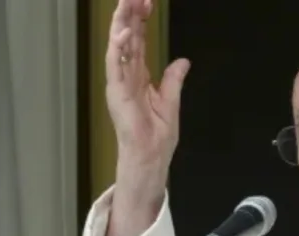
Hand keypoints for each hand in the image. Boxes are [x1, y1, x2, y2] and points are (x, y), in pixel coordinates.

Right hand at [105, 0, 189, 235]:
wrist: (151, 157)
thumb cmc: (157, 136)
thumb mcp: (171, 102)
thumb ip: (173, 80)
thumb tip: (182, 62)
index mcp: (138, 76)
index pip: (138, 41)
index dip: (141, 20)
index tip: (147, 1)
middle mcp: (126, 76)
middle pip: (127, 38)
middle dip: (129, 14)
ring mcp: (120, 83)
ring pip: (118, 46)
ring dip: (121, 23)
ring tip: (126, 3)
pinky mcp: (117, 93)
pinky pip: (116, 66)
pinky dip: (119, 48)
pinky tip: (125, 32)